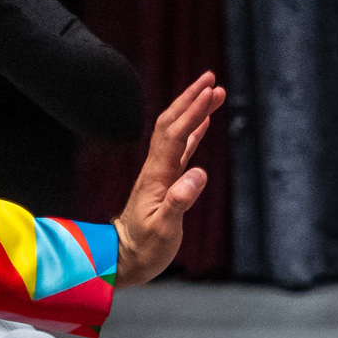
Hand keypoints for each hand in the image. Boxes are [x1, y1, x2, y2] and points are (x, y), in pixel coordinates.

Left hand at [113, 72, 223, 285]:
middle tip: (212, 79)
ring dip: (193, 110)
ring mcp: (161, 173)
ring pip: (176, 131)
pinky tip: (204, 123)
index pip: (176, 135)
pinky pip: (181, 148)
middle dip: (191, 99)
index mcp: (158, 176)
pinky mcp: (166, 181)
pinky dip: (193, 131)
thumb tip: (198, 174)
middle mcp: (157, 168)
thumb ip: (180, 201)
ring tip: (213, 92)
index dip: (193, 112)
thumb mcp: (163, 230)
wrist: (124, 258)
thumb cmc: (144, 248)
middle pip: (172, 124)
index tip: (209, 91)